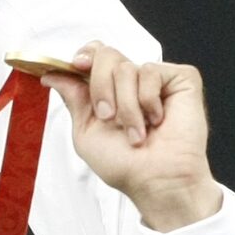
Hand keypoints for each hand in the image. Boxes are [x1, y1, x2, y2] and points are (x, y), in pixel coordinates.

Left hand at [43, 44, 222, 233]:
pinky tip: (157, 120)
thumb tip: (52, 74)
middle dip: (100, 87)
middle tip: (108, 117)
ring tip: (137, 132)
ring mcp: (157, 80)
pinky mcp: (181, 79)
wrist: (156, 180)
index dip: (84, 55)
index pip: (96, 54)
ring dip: (126, 106)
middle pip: (106, 54)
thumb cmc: (125, 165)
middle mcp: (133, 82)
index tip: (76, 65)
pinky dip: (148, 100)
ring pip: (126, 68)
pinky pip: (151, 72)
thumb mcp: (86, 132)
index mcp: (111, 90)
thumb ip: (73, 99)